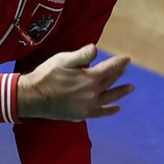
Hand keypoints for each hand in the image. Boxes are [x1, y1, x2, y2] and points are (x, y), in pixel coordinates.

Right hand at [19, 45, 133, 120]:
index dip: (119, 63)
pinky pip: (100, 113)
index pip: (109, 68)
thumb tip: (96, 48)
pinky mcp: (82, 114)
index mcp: (89, 78)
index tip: (128, 59)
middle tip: (125, 69)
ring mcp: (88, 106)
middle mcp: (92, 93)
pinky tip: (116, 108)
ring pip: (109, 97)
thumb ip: (81, 55)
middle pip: (110, 82)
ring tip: (130, 88)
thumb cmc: (46, 75)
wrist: (33, 97)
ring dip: (120, 92)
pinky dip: (109, 110)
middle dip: (119, 74)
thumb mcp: (62, 60)